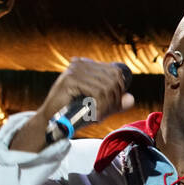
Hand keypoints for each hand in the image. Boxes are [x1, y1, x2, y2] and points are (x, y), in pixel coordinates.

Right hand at [11, 57, 134, 152]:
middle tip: (105, 113)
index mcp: (88, 66)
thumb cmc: (74, 113)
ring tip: (99, 116)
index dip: (119, 90)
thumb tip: (131, 99)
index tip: (113, 105)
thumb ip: (115, 102)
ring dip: (107, 105)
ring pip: (106, 87)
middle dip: (114, 100)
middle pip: (113, 79)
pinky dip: (100, 106)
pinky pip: (97, 92)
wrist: (52, 120)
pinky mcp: (71, 79)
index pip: (115, 72)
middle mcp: (82, 64)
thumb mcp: (99, 107)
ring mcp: (75, 70)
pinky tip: (95, 115)